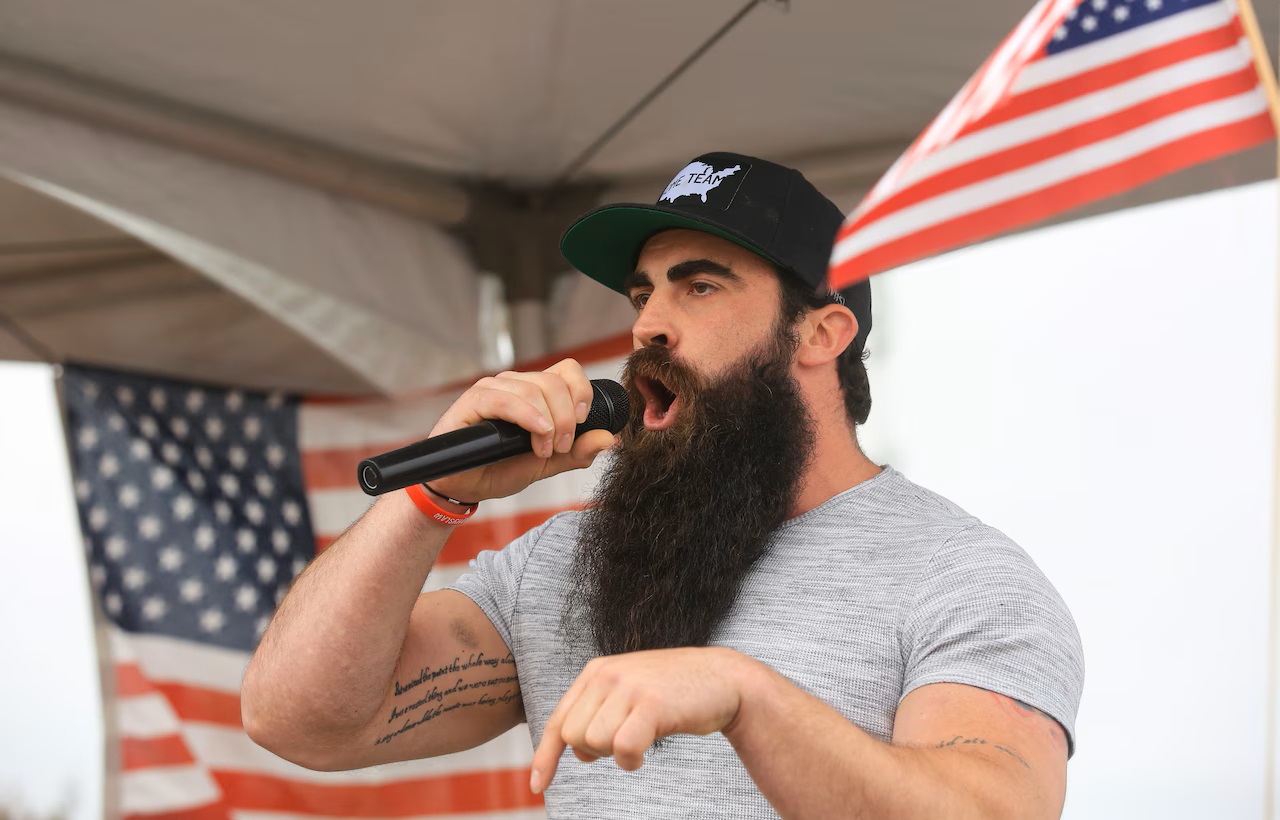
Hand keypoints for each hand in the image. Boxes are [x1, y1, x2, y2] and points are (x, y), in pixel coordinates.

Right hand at [427, 358, 617, 502]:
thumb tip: (610, 439)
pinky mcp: (473, 399)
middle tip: (560, 447)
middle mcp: (515, 384)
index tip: (582, 423)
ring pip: (534, 388)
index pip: (568, 370)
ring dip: (548, 422)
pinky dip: (528, 416)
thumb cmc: (498, 469)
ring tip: (542, 450)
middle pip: (555, 381)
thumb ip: (576, 452)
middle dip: (567, 417)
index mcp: (534, 392)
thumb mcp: (546, 464)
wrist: (462, 487)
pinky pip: (506, 398)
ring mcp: (493, 388)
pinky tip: (537, 434)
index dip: (582, 392)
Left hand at [529, 647, 751, 792]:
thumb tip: (580, 755)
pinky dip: (632, 760)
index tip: (538, 786)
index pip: (559, 720)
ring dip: (618, 754)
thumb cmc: (674, 694)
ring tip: (642, 738)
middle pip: (574, 737)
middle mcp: (607, 675)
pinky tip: (647, 750)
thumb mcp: (629, 699)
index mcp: (596, 671)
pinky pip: (623, 749)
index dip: (545, 756)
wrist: (723, 679)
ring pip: (596, 744)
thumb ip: (600, 719)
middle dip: (597, 750)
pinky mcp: (651, 703)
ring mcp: (629, 687)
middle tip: (627, 739)